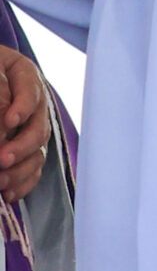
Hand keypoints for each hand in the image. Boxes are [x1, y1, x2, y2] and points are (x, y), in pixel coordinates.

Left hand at [0, 47, 50, 202]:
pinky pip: (32, 170)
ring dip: (20, 170)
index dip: (23, 108)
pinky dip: (22, 184)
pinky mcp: (26, 150)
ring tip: (1, 181)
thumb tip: (6, 125)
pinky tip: (8, 194)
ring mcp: (31, 128)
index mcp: (25, 76)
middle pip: (38, 129)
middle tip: (2, 158)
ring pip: (37, 153)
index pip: (31, 92)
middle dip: (21, 147)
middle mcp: (34, 105)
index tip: (10, 121)